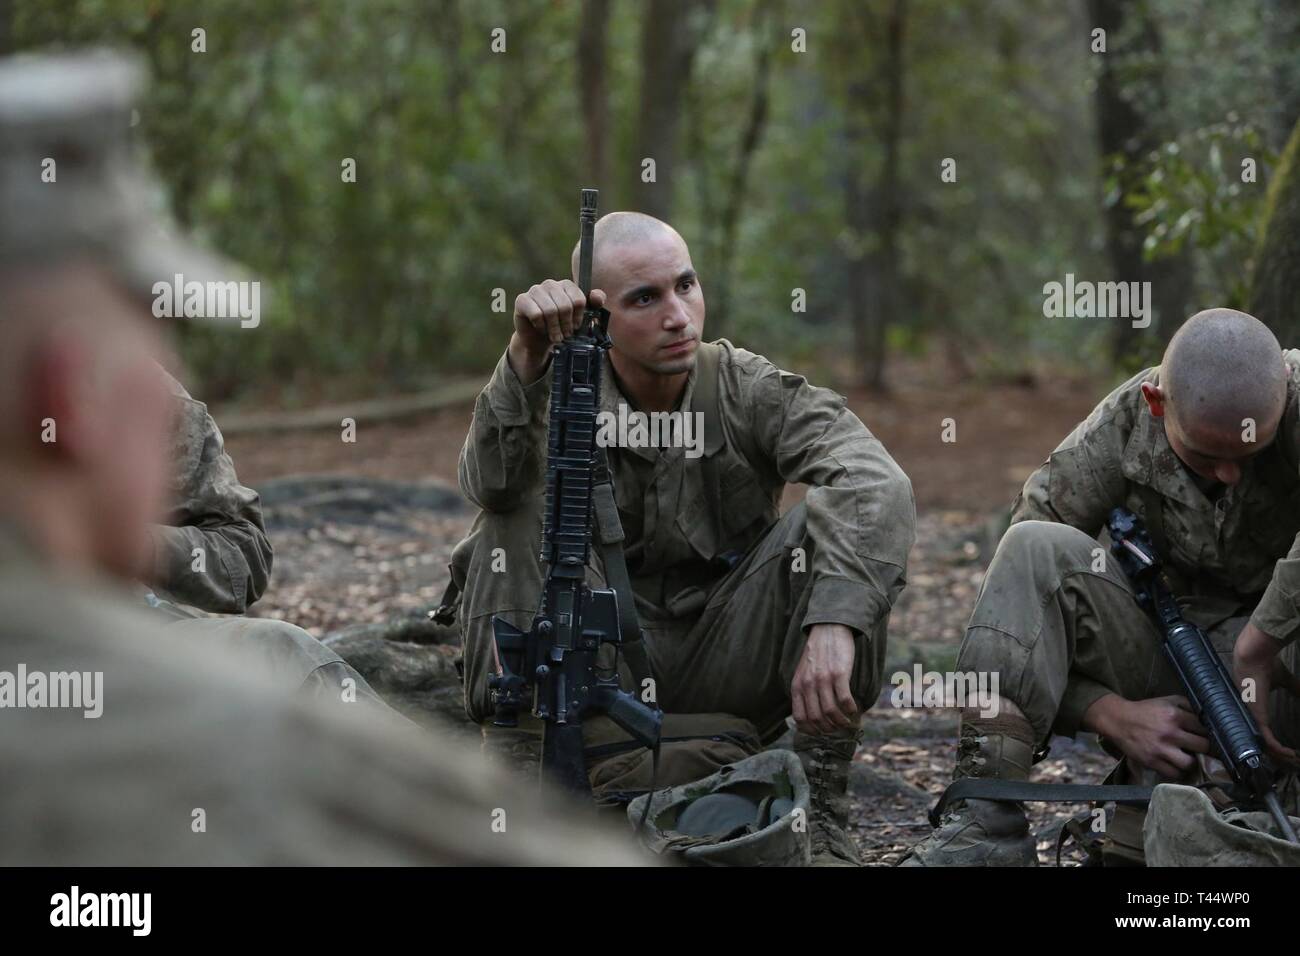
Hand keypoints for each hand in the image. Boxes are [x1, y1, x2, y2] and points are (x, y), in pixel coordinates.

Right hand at [509, 280, 604, 385]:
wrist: (539, 339)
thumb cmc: (560, 326)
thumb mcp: (580, 318)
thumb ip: (593, 305)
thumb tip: (598, 297)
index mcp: (566, 285)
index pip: (579, 299)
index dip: (578, 317)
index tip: (576, 327)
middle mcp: (550, 284)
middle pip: (565, 305)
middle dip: (566, 325)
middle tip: (565, 335)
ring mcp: (535, 290)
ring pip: (550, 310)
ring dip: (554, 328)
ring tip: (555, 336)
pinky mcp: (522, 300)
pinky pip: (536, 314)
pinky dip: (541, 326)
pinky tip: (541, 328)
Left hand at [791, 623, 858, 734]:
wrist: (828, 629)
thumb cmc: (818, 653)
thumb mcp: (803, 672)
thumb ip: (804, 691)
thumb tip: (811, 716)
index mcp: (797, 686)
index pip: (800, 718)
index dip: (812, 730)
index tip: (822, 732)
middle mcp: (808, 684)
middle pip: (816, 719)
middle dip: (829, 729)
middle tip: (838, 728)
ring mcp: (823, 679)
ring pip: (831, 712)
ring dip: (841, 722)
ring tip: (848, 722)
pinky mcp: (839, 673)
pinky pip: (845, 700)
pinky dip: (850, 709)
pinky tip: (854, 709)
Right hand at [1084, 693, 1209, 779]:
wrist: (1118, 720)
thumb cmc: (1145, 711)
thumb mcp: (1166, 700)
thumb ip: (1187, 705)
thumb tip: (1208, 714)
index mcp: (1175, 715)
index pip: (1205, 727)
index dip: (1210, 732)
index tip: (1210, 736)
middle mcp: (1170, 732)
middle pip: (1203, 746)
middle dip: (1205, 748)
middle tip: (1201, 749)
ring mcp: (1161, 749)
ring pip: (1190, 763)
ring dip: (1191, 762)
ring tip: (1188, 758)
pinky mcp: (1152, 762)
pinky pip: (1174, 773)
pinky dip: (1177, 771)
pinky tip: (1175, 765)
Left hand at [1234, 620, 1299, 766]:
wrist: (1256, 655)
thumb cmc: (1267, 664)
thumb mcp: (1284, 681)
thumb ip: (1295, 690)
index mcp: (1253, 707)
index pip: (1260, 732)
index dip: (1272, 743)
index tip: (1288, 750)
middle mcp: (1249, 715)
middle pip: (1260, 743)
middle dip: (1277, 756)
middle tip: (1292, 760)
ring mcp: (1251, 716)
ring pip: (1262, 745)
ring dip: (1279, 756)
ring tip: (1293, 759)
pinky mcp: (1256, 716)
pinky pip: (1266, 740)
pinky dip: (1277, 750)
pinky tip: (1288, 753)